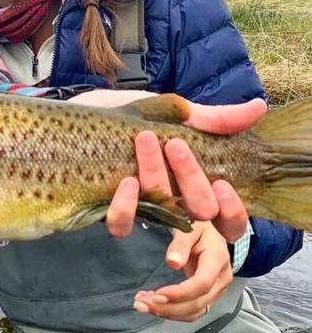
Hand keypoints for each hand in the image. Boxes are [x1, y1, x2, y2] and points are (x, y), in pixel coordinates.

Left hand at [67, 90, 262, 241]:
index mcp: (190, 180)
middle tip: (174, 144)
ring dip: (158, 179)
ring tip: (145, 142)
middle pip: (200, 212)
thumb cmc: (122, 114)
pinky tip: (124, 181)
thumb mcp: (166, 109)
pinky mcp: (106, 211)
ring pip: (163, 215)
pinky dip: (126, 206)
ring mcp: (139, 207)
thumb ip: (209, 117)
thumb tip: (257, 107)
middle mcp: (169, 199)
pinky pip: (122, 225)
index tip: (223, 182)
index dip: (232, 210)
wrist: (74, 110)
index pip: (227, 216)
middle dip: (192, 179)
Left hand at [133, 222, 232, 321]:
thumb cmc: (201, 227)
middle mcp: (221, 279)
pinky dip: (173, 312)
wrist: (215, 232)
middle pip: (198, 302)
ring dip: (168, 313)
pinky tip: (154, 304)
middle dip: (169, 308)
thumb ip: (181, 243)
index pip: (202, 284)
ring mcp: (217, 290)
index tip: (157, 295)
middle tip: (141, 304)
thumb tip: (172, 262)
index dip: (180, 293)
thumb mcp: (191, 227)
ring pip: (195, 311)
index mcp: (217, 260)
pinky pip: (193, 310)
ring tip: (142, 304)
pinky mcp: (209, 295)